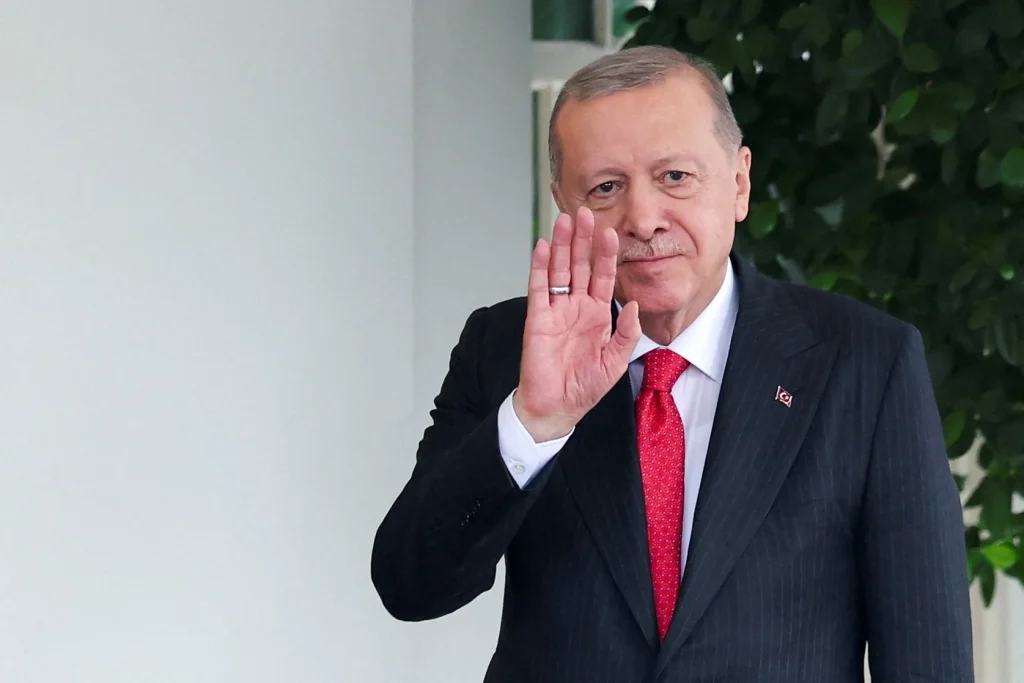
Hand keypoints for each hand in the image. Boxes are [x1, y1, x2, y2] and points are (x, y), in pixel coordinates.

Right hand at [513, 206, 641, 441]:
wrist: (556, 407)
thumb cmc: (584, 387)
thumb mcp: (615, 361)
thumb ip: (625, 333)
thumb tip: (631, 303)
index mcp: (597, 314)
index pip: (603, 276)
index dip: (606, 254)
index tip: (610, 231)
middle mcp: (576, 306)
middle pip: (579, 264)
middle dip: (582, 239)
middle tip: (585, 212)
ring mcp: (556, 310)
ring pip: (558, 269)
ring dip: (561, 245)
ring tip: (564, 220)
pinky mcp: (537, 318)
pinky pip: (538, 288)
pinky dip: (539, 266)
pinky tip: (541, 246)